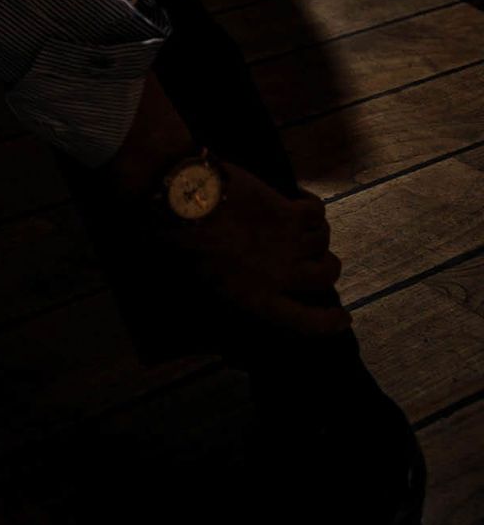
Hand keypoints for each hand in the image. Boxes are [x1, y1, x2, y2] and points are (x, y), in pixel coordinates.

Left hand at [167, 167, 352, 336]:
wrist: (184, 201)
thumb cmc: (181, 244)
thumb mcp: (203, 285)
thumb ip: (234, 296)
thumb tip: (244, 306)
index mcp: (257, 299)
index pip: (307, 323)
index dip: (329, 323)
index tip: (343, 319)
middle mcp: (281, 275)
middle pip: (326, 276)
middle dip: (327, 269)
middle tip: (321, 263)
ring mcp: (288, 243)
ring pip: (322, 242)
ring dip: (315, 235)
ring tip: (300, 228)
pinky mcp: (289, 213)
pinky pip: (317, 213)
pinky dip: (312, 206)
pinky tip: (301, 201)